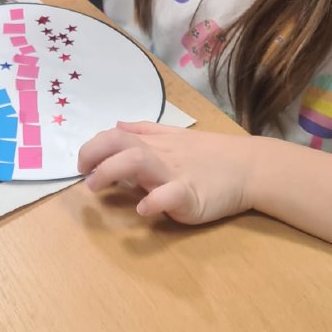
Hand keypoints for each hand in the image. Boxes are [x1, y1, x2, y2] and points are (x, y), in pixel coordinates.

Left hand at [78, 121, 258, 224]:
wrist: (249, 167)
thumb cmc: (210, 154)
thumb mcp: (175, 136)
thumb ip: (145, 131)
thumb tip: (116, 125)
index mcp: (155, 143)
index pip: (115, 135)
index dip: (92, 146)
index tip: (81, 163)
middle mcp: (160, 155)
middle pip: (120, 145)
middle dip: (94, 156)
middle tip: (83, 176)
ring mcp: (174, 174)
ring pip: (138, 162)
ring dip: (111, 172)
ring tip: (96, 187)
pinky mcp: (191, 195)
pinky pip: (170, 195)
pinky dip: (153, 200)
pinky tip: (142, 207)